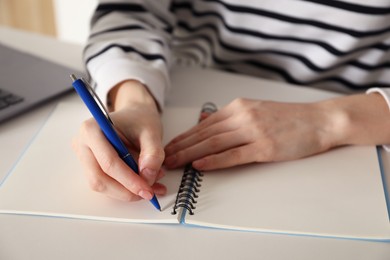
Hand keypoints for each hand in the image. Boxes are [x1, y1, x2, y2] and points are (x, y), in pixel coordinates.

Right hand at [72, 80, 165, 200]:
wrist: (135, 117)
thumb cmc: (139, 120)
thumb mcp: (152, 132)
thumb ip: (153, 153)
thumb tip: (147, 176)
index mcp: (92, 129)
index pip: (108, 163)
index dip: (129, 180)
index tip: (147, 190)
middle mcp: (82, 144)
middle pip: (99, 179)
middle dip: (126, 190)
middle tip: (149, 192)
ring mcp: (84, 157)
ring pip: (102, 185)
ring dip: (127, 191)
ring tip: (151, 185)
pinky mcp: (91, 167)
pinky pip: (106, 184)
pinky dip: (125, 189)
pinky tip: (144, 184)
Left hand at [164, 94, 389, 170]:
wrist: (320, 120)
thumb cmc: (289, 118)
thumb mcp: (257, 110)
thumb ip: (232, 117)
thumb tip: (207, 123)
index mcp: (238, 107)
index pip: (203, 125)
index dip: (184, 137)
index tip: (169, 146)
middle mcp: (242, 116)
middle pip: (204, 134)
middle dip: (181, 147)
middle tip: (163, 157)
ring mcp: (253, 131)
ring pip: (214, 144)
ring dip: (190, 154)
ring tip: (174, 163)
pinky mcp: (264, 147)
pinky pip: (233, 155)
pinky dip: (214, 161)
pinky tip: (199, 165)